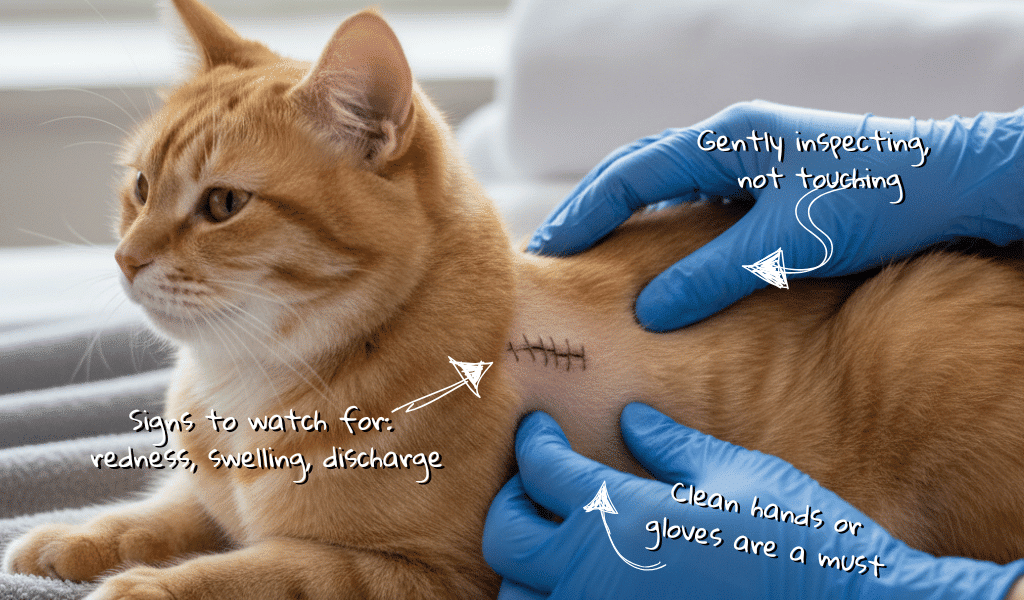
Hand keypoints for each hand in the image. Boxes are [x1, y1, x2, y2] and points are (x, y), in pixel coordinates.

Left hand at [484, 405, 1023, 598]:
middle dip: (510, 502)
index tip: (540, 429)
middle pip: (505, 537)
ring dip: (526, 569)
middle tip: (534, 485)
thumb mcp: (736, 475)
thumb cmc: (797, 539)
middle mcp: (596, 577)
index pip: (542, 470)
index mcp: (622, 518)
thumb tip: (630, 418)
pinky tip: (584, 584)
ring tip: (556, 545)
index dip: (533, 441)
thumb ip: (670, 446)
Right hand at [527, 101, 1023, 329]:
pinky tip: (657, 257)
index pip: (629, 175)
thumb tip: (647, 312)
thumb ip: (712, 276)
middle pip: (637, 171)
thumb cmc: (876, 199)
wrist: (953, 181)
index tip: (546, 253)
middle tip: (553, 254)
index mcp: (725, 140)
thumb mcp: (786, 242)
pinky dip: (665, 227)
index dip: (581, 214)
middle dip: (591, 211)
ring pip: (666, 185)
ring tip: (592, 258)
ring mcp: (749, 158)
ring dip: (626, 218)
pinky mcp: (768, 181)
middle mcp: (730, 141)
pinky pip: (697, 202)